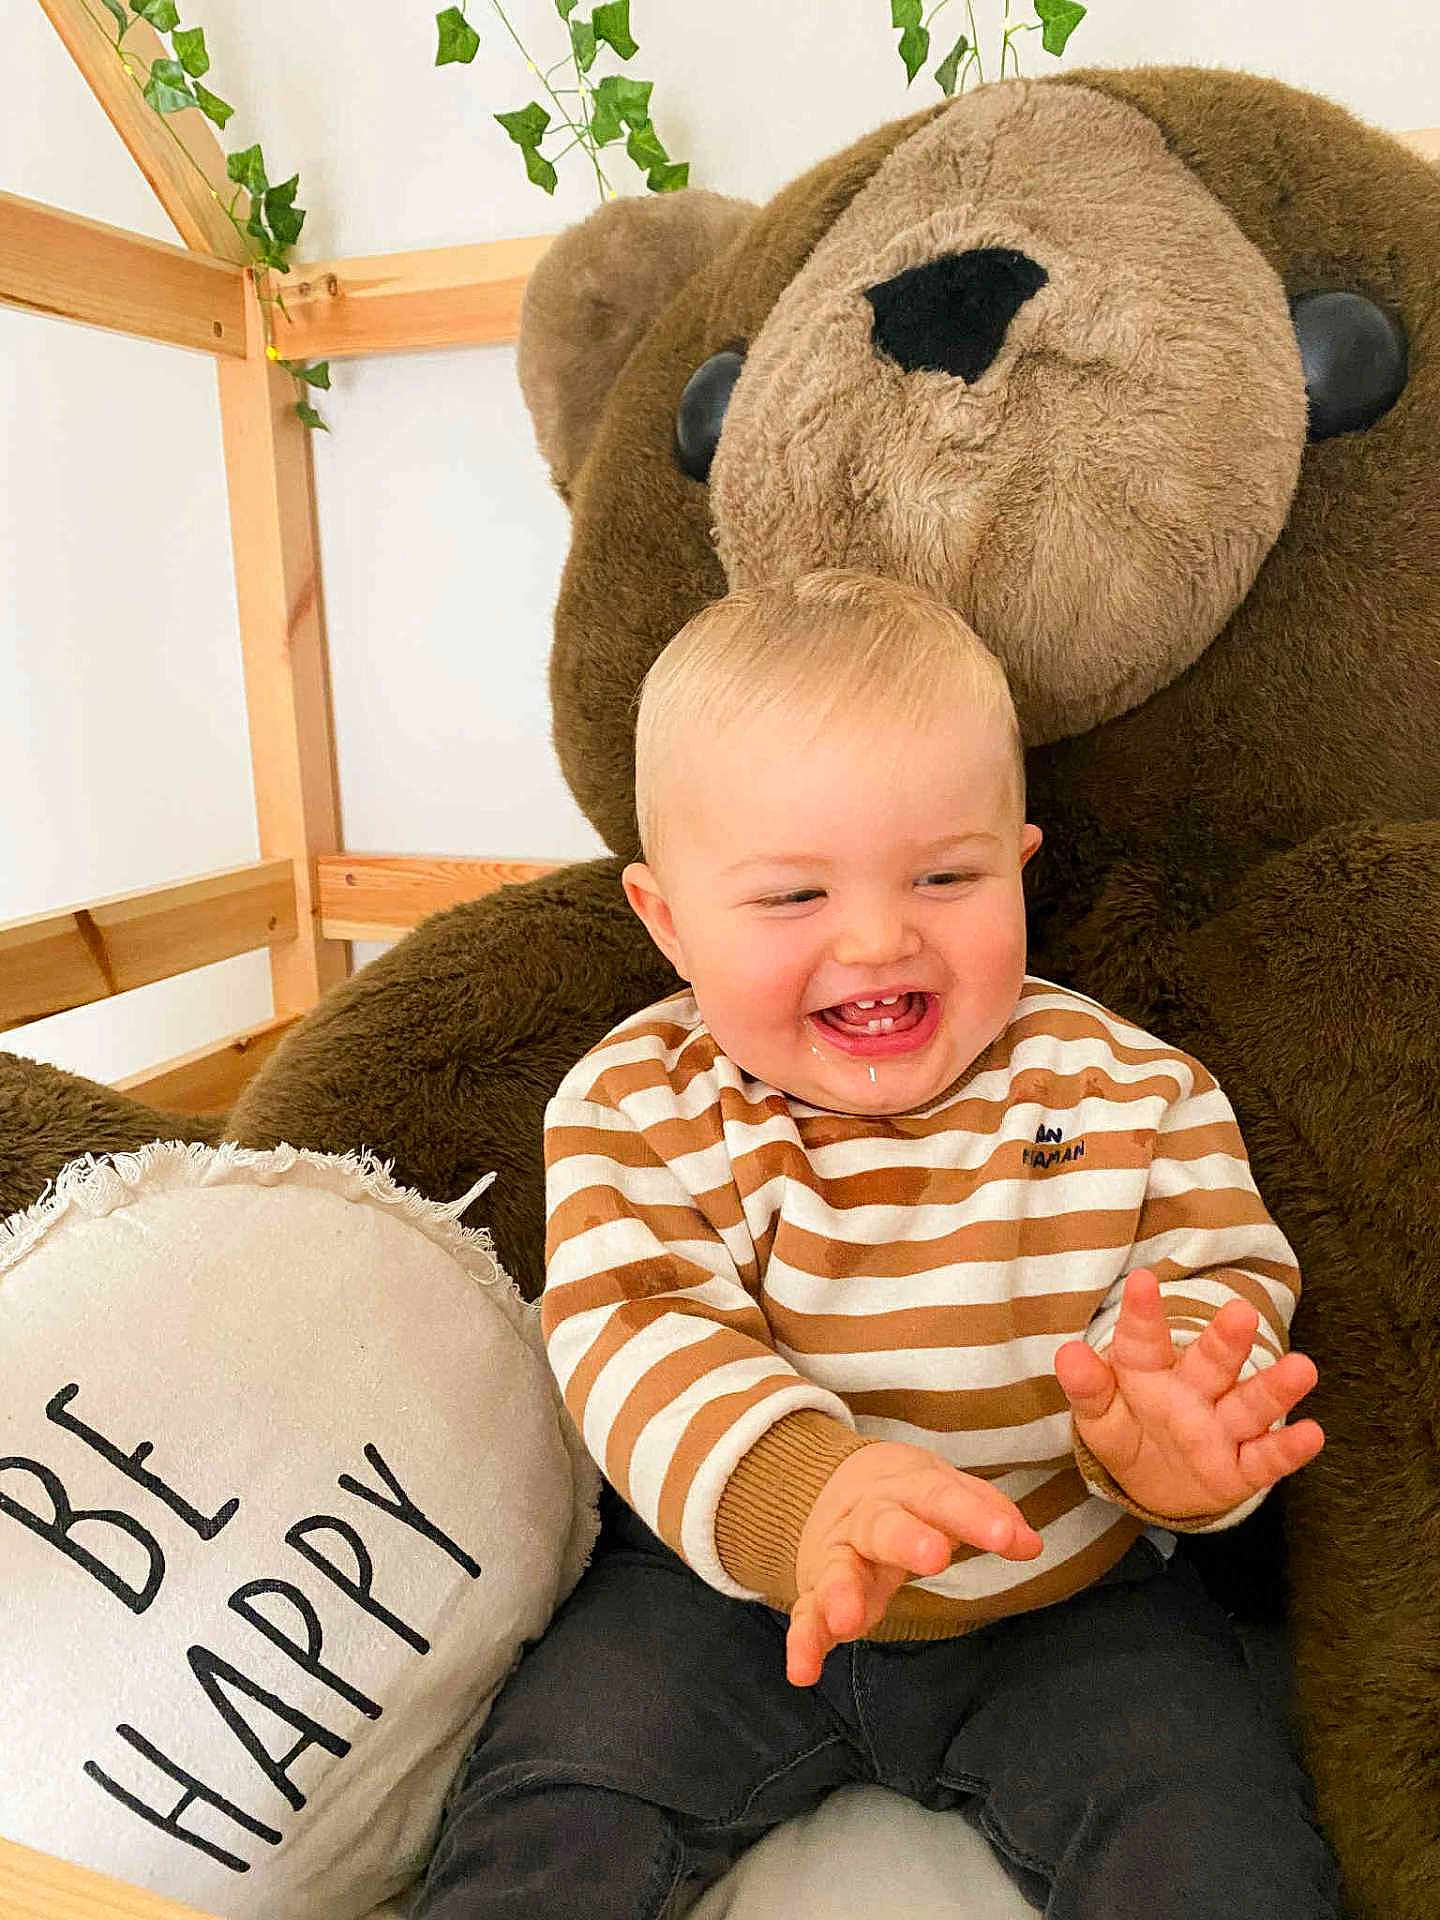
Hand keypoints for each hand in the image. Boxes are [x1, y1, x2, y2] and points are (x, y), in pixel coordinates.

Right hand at [787, 1443, 1043, 1686]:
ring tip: (847, 1620)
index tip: (1008, 1537)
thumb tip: (1032, 1544)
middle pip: (883, 1525)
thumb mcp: (944, 1490)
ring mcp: (837, 1558)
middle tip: (935, 1556)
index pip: (940, 1496)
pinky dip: (802, 1642)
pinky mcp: (815, 1595)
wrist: (830, 1486)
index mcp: (904, 1490)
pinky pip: (804, 1617)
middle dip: (906, 1539)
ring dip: (840, 1593)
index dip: (974, 1515)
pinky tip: (802, 1672)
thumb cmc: (906, 1498)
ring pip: (837, 1570)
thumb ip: (985, 1513)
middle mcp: (866, 1520)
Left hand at [1054, 1268, 1324, 1521]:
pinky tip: (1313, 1433)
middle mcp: (1193, 1392)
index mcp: (1149, 1372)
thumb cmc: (1128, 1432)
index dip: (1141, 1313)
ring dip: (1274, 1388)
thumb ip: (1088, 1387)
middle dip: (1225, 1340)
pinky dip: (1288, 1449)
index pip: (1142, 1341)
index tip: (1140, 1280)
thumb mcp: (1099, 1414)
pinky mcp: (1241, 1469)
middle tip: (1241, 1312)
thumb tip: (1066, 1354)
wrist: (1156, 1484)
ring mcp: (1220, 1429)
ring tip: (1302, 1368)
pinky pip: (1266, 1459)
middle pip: (1211, 1362)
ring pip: (1249, 1404)